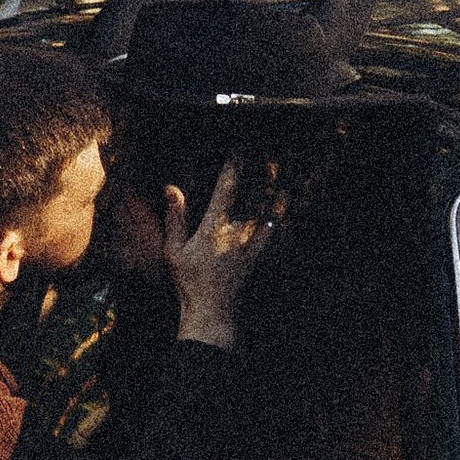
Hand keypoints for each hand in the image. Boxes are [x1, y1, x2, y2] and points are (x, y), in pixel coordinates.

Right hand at [162, 154, 282, 349]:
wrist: (211, 310)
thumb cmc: (189, 281)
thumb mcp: (174, 250)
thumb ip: (175, 217)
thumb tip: (172, 188)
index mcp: (214, 226)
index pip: (227, 188)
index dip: (233, 165)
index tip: (237, 148)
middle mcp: (237, 231)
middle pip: (256, 195)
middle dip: (262, 172)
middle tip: (269, 153)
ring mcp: (251, 244)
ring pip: (269, 210)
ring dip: (276, 190)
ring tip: (282, 171)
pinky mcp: (259, 256)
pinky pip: (275, 233)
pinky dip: (282, 217)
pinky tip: (288, 205)